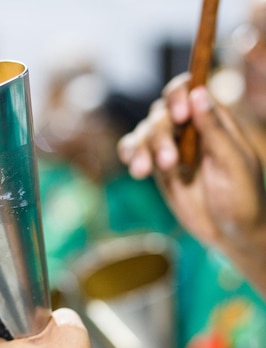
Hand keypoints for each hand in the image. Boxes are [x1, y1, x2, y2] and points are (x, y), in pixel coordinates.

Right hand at [117, 75, 265, 291]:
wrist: (230, 233)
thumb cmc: (243, 197)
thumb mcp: (233, 163)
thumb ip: (214, 129)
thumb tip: (199, 93)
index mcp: (213, 119)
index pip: (189, 90)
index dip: (178, 95)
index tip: (180, 115)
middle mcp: (189, 128)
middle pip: (161, 113)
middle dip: (159, 135)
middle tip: (168, 162)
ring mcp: (170, 146)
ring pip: (144, 132)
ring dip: (141, 148)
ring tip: (143, 171)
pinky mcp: (155, 166)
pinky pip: (134, 150)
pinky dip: (129, 154)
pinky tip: (133, 167)